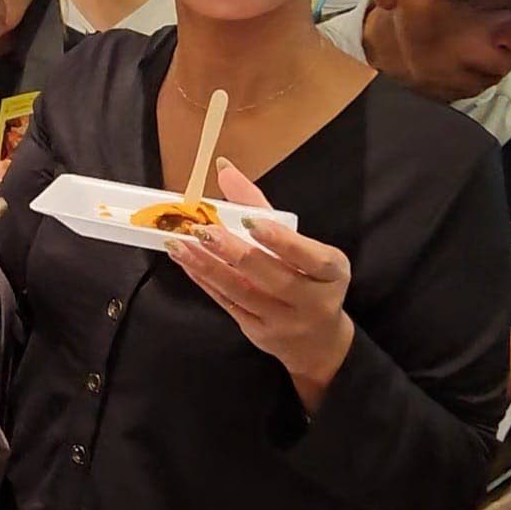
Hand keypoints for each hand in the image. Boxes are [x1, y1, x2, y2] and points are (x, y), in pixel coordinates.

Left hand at [166, 158, 354, 405]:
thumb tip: (223, 168)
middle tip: (203, 231)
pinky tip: (186, 262)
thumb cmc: (309, 279)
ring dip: (207, 266)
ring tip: (180, 243)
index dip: (281, 241)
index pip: (309, 257)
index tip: (251, 222)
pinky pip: (227, 304)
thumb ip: (262, 207)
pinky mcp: (258, 333)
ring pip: (241, 291)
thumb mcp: (302, 244)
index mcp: (331, 273)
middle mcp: (311, 301)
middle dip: (234, 252)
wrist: (318, 341)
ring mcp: (283, 322)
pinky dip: (205, 280)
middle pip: (270, 276)